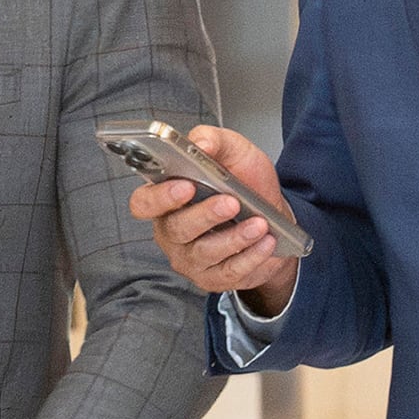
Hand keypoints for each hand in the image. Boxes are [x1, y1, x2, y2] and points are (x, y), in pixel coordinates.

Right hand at [125, 125, 299, 316]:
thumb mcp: (234, 152)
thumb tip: (200, 143)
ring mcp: (190, 258)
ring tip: (259, 224)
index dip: (160, 197)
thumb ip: (213, 140)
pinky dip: (250, 256)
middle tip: (231, 203)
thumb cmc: (246, 185)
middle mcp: (172, 231)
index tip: (185, 185)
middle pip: (177, 228)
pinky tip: (265, 242)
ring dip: (234, 237)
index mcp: (166, 199)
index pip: (143, 202)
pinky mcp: (213, 278)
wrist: (274, 217)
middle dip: (204, 215)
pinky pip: (228, 272)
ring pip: (204, 252)